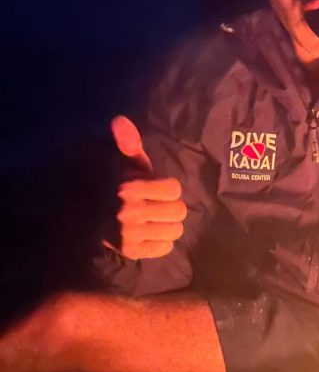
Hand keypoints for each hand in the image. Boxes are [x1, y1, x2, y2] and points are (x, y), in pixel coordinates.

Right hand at [108, 115, 186, 259]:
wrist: (86, 216)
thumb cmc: (115, 186)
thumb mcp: (124, 164)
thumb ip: (129, 144)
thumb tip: (121, 120)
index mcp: (129, 187)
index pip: (175, 190)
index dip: (169, 189)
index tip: (157, 189)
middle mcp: (129, 211)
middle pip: (179, 211)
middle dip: (172, 207)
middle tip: (159, 206)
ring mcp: (130, 234)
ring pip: (175, 231)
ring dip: (169, 225)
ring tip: (155, 220)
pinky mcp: (131, 251)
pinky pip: (165, 247)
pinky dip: (161, 242)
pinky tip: (150, 233)